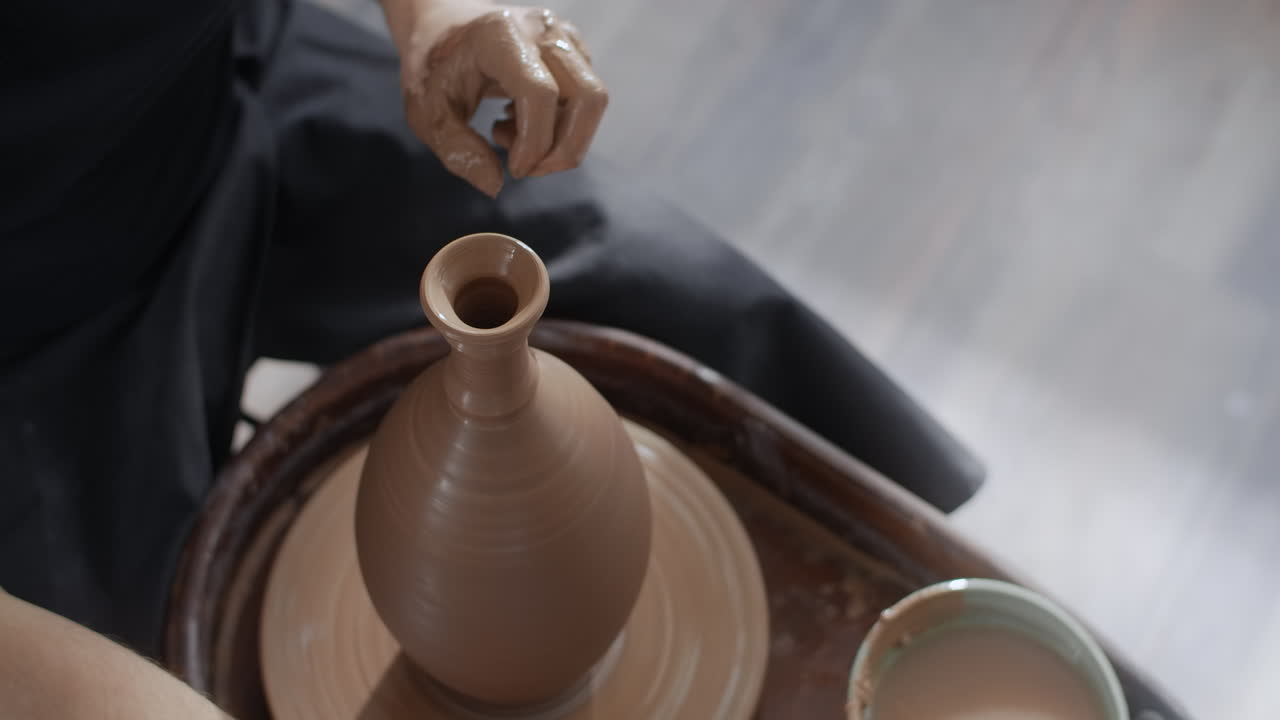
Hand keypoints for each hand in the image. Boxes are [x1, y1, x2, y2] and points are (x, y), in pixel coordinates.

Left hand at [388, 0, 607, 195]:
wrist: (442, 27)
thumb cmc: (433, 66)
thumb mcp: (426, 112)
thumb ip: (457, 150)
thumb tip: (495, 185)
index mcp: (500, 35)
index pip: (541, 93)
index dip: (535, 142)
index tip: (514, 169)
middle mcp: (541, 30)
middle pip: (589, 97)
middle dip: (565, 149)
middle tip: (527, 167)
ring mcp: (563, 37)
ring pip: (593, 101)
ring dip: (562, 138)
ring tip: (511, 132)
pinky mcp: (574, 50)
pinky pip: (585, 98)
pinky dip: (560, 125)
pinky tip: (520, 119)